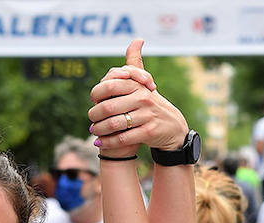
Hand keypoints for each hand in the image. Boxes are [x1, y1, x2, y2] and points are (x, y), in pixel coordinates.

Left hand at [88, 40, 188, 158]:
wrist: (173, 128)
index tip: (93, 99)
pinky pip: (123, 138)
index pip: (110, 85)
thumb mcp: (144, 83)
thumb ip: (135, 63)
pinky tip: (100, 142)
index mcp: (138, 86)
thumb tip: (137, 39)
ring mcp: (146, 116)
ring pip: (114, 123)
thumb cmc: (152, 104)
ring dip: (99, 129)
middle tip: (91, 118)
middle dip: (95, 114)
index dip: (97, 93)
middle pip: (109, 106)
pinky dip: (109, 142)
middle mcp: (143, 99)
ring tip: (93, 130)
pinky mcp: (148, 132)